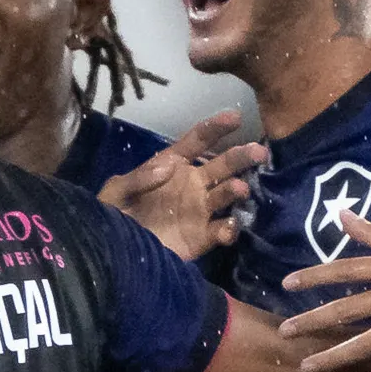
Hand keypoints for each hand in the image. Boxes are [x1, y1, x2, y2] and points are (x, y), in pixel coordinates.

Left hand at [99, 111, 262, 261]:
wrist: (112, 254)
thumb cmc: (113, 215)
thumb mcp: (115, 192)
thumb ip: (138, 177)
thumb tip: (167, 167)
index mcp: (172, 166)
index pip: (197, 141)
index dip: (215, 128)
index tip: (236, 117)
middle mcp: (193, 185)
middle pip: (223, 165)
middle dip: (241, 157)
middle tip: (258, 152)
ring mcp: (200, 210)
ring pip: (228, 194)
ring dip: (237, 189)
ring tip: (239, 189)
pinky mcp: (203, 237)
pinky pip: (224, 230)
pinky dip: (230, 229)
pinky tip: (227, 228)